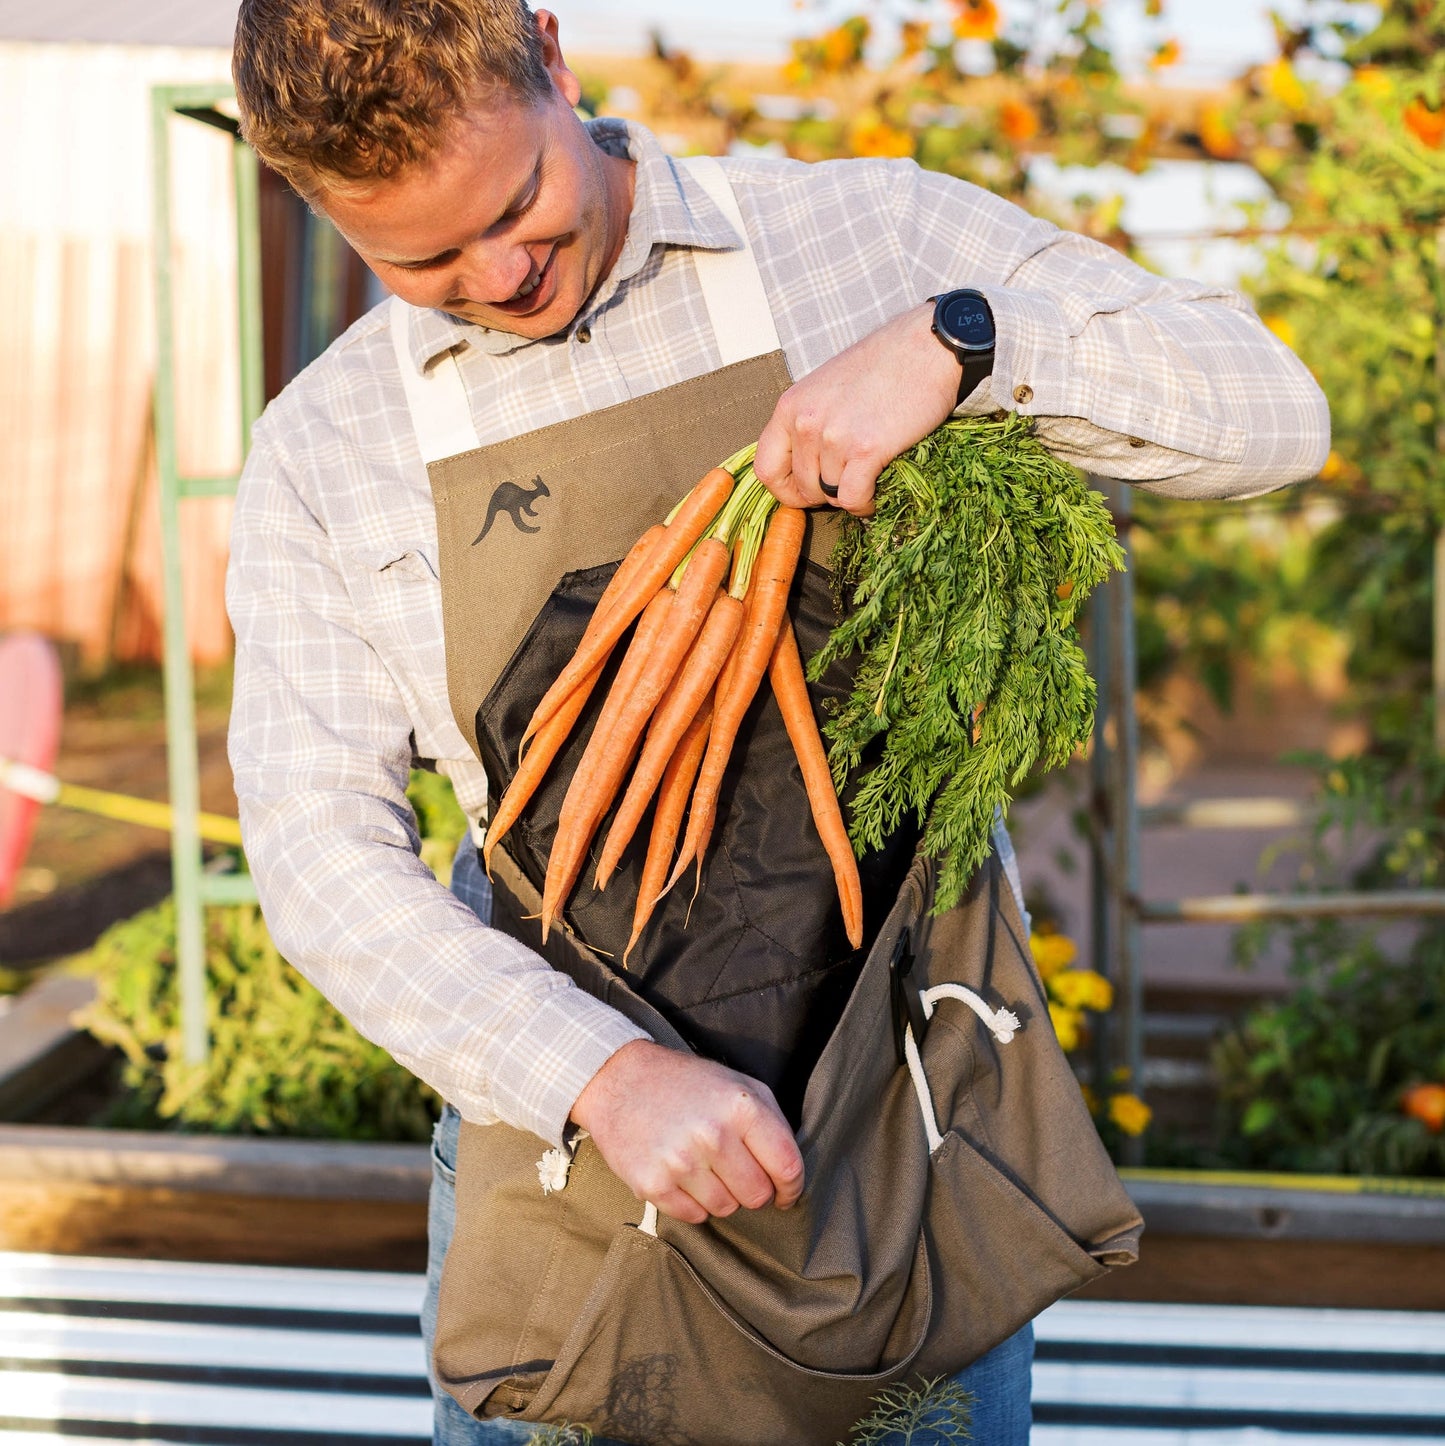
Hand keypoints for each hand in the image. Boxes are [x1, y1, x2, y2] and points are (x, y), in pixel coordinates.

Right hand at [569, 1039, 803, 1224]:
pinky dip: (693, 1203)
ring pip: (726, 1209)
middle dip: (753, 1189)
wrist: (619, 1079)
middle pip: (757, 1195)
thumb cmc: (686, 1083)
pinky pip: (693, 1216)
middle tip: (735, 1171)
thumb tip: (790, 1174)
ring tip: (704, 1166)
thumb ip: (771, 1123)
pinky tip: (682, 1175)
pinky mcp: (653, 1183)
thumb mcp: (738, 1083)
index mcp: (742, 1107)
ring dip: (721, 1195)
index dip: (791, 1187)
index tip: (785, 1192)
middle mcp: (713, 1135)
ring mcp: (681, 1161)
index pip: (787, 1167)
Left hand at [752, 302, 963, 515]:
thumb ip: (807, 423)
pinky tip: (874, 495)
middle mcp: (806, 422)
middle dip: (825, 494)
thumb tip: (801, 467)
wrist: (925, 348)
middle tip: (848, 481)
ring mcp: (834, 436)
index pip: (766, 469)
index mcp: (790, 406)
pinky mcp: (866, 449)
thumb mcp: (824, 388)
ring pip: (830, 494)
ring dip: (849, 495)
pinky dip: (863, 505)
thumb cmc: (881, 365)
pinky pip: (852, 499)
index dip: (786, 490)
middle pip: (802, 487)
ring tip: (867, 477)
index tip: (805, 492)